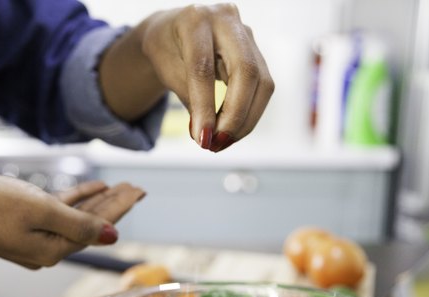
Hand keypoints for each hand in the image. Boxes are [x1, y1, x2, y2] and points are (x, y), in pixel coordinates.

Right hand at [0, 176, 144, 269]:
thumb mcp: (40, 211)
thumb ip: (78, 224)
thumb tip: (112, 236)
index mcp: (54, 250)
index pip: (97, 229)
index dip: (120, 208)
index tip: (140, 192)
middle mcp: (47, 249)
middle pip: (90, 224)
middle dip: (114, 205)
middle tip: (137, 188)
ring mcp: (34, 238)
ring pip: (76, 217)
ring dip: (97, 202)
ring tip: (120, 186)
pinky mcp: (22, 225)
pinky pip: (57, 211)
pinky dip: (74, 199)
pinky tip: (91, 188)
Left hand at [99, 3, 273, 151]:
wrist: (174, 30)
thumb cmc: (166, 49)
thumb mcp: (166, 70)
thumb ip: (188, 97)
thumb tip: (207, 134)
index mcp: (195, 19)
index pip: (203, 67)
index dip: (205, 106)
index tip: (202, 139)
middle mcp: (227, 20)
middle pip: (245, 72)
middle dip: (234, 116)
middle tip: (217, 144)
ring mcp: (247, 33)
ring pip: (262, 83)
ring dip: (244, 121)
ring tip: (222, 142)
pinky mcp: (258, 51)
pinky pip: (262, 88)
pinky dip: (248, 114)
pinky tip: (231, 130)